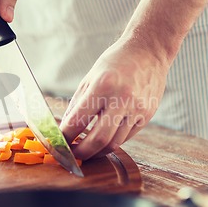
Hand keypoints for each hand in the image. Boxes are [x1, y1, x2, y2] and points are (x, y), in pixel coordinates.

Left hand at [60, 37, 169, 159]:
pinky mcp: (147, 115)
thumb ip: (77, 104)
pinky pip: (126, 137)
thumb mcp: (90, 78)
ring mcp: (137, 109)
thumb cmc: (115, 62)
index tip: (58, 143)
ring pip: (114, 143)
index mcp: (102, 86)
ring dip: (97, 151)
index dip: (65, 137)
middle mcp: (121, 99)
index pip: (78, 120)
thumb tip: (64, 129)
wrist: (149, 51)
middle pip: (99, 139)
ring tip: (86, 150)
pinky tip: (103, 140)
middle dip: (82, 152)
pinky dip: (112, 142)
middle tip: (73, 155)